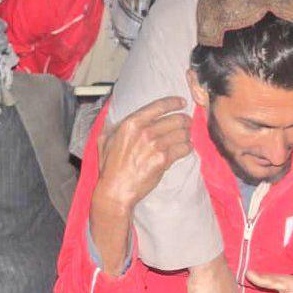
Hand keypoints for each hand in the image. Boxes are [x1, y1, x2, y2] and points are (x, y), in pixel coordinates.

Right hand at [89, 96, 190, 274]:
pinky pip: (183, 149)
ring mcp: (155, 145)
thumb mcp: (104, 140)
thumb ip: (112, 126)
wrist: (116, 189)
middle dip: (184, 120)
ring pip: (182, 133)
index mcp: (131, 123)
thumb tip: (114, 118)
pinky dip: (187, 148)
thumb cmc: (109, 167)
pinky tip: (186, 148)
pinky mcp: (163, 160)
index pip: (159, 106)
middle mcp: (145, 131)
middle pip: (175, 119)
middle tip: (187, 123)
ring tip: (186, 137)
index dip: (174, 102)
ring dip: (186, 135)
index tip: (182, 102)